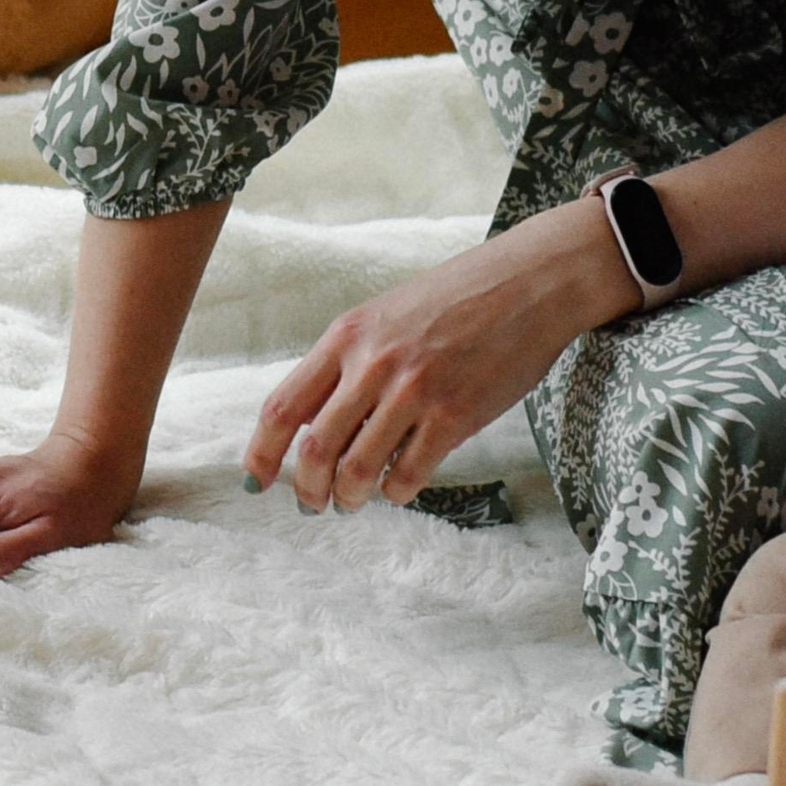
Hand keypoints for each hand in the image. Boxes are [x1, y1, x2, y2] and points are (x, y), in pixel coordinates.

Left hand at [243, 207, 624, 511]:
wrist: (528, 282)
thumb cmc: (456, 299)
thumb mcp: (385, 315)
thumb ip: (348, 361)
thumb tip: (313, 423)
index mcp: (346, 335)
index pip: (282, 406)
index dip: (261, 452)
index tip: (256, 480)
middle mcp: (372, 363)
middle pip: (314, 450)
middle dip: (307, 490)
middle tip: (314, 504)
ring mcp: (414, 391)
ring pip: (357, 471)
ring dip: (350, 499)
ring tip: (355, 501)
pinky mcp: (454, 415)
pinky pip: (408, 474)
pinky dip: (396, 492)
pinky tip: (399, 486)